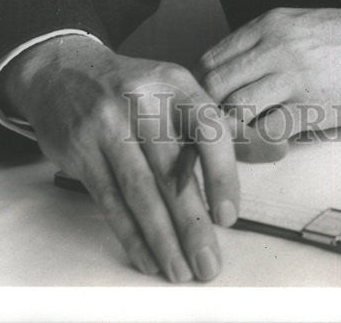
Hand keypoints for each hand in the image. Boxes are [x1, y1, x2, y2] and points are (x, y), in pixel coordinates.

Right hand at [0, 35, 250, 282]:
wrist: (63, 71)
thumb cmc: (134, 89)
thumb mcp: (179, 92)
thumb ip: (224, 126)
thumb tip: (277, 150)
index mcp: (175, 83)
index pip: (206, 128)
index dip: (221, 173)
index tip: (230, 216)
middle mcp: (141, 102)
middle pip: (171, 170)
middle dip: (193, 223)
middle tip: (209, 263)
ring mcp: (107, 126)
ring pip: (139, 191)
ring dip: (162, 238)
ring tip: (182, 270)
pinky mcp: (80, 151)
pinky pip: (109, 201)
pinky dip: (131, 235)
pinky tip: (148, 259)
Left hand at [198, 6, 340, 138]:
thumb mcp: (304, 24)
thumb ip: (268, 44)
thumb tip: (235, 75)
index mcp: (271, 23)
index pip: (211, 57)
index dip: (201, 88)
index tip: (207, 106)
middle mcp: (275, 46)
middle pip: (212, 85)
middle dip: (206, 113)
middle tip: (214, 131)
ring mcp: (292, 77)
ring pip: (232, 111)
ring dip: (231, 133)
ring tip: (241, 142)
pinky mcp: (311, 107)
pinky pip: (266, 134)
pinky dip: (261, 146)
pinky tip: (272, 147)